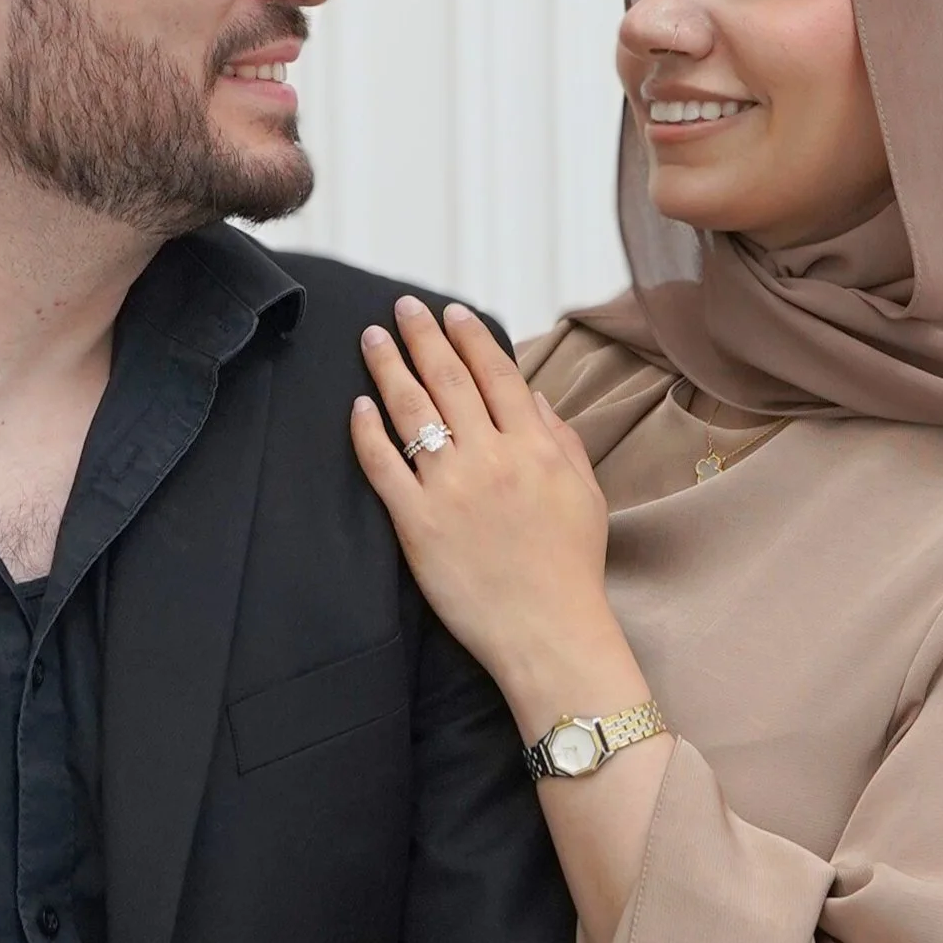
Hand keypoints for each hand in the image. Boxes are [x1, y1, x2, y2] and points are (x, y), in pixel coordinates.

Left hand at [351, 299, 626, 723]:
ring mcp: (451, 489)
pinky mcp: (417, 523)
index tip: (452, 312)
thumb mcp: (585, 496)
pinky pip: (385, 467)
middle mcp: (492, 458)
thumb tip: (534, 398)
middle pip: (449, 380)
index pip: (497, 375)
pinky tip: (357, 406)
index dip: (472, 337)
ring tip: (372, 338)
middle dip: (423, 336)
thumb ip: (562, 440)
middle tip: (402, 308)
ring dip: (390, 367)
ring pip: (413, 411)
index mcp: (535, 448)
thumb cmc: (571, 570)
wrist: (549, 633)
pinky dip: (368, 432)